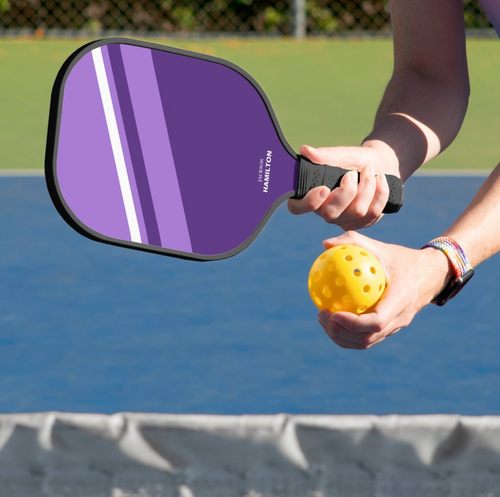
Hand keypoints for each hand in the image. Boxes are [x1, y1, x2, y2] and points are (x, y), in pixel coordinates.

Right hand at [287, 143, 398, 230]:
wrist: (380, 165)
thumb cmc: (356, 160)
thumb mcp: (343, 154)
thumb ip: (325, 155)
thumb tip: (305, 150)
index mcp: (312, 194)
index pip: (297, 208)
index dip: (308, 202)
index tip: (324, 188)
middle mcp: (324, 211)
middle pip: (331, 213)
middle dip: (347, 191)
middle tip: (352, 173)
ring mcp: (343, 220)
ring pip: (356, 212)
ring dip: (367, 187)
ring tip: (369, 170)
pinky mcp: (361, 223)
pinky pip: (372, 214)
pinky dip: (380, 193)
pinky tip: (380, 180)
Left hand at [316, 231, 452, 349]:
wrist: (431, 274)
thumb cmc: (402, 259)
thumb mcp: (381, 247)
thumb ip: (353, 241)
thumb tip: (325, 244)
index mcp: (401, 300)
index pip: (376, 322)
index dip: (353, 323)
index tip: (333, 313)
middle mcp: (400, 318)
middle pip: (368, 338)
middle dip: (340, 332)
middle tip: (321, 314)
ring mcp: (396, 327)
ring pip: (366, 342)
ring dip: (341, 336)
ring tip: (322, 319)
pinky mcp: (391, 329)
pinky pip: (367, 338)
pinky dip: (348, 334)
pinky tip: (332, 318)